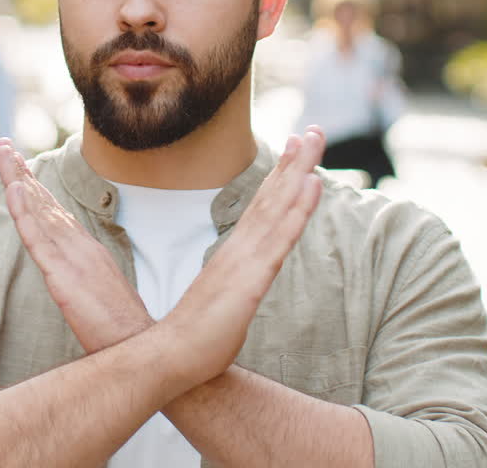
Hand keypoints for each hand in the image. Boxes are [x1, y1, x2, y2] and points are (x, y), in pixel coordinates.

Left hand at [0, 138, 152, 353]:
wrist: (140, 346)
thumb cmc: (121, 329)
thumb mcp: (99, 296)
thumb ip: (84, 279)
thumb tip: (72, 275)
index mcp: (87, 250)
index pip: (55, 212)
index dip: (35, 188)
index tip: (18, 167)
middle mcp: (80, 245)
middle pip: (45, 202)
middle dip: (21, 173)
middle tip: (2, 145)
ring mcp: (73, 257)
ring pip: (39, 212)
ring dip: (18, 180)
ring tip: (4, 153)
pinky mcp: (64, 275)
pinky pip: (38, 240)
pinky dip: (25, 213)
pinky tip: (14, 190)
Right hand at [160, 127, 325, 386]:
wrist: (171, 356)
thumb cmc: (193, 336)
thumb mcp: (221, 302)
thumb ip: (231, 284)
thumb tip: (237, 281)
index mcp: (234, 253)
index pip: (261, 207)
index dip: (280, 177)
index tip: (294, 148)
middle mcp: (240, 247)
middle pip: (272, 195)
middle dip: (295, 161)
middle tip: (313, 130)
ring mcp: (246, 259)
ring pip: (279, 205)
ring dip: (300, 170)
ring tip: (316, 139)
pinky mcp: (253, 277)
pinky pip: (282, 236)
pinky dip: (299, 207)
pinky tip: (313, 183)